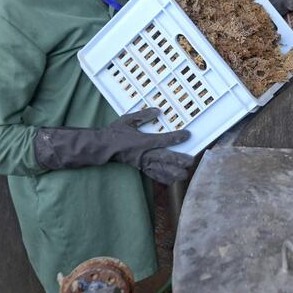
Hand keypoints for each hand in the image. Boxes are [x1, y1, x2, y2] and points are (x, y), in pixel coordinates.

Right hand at [34, 108, 194, 184]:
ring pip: (161, 170)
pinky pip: (154, 175)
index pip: (163, 140)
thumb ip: (143, 115)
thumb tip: (158, 110)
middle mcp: (145, 153)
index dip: (176, 137)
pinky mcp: (140, 168)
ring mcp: (143, 163)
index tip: (187, 135)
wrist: (102, 148)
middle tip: (191, 161)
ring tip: (185, 174)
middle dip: (180, 160)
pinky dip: (164, 179)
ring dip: (174, 173)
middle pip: (166, 158)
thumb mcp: (128, 119)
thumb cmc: (115, 132)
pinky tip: (172, 181)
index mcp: (143, 141)